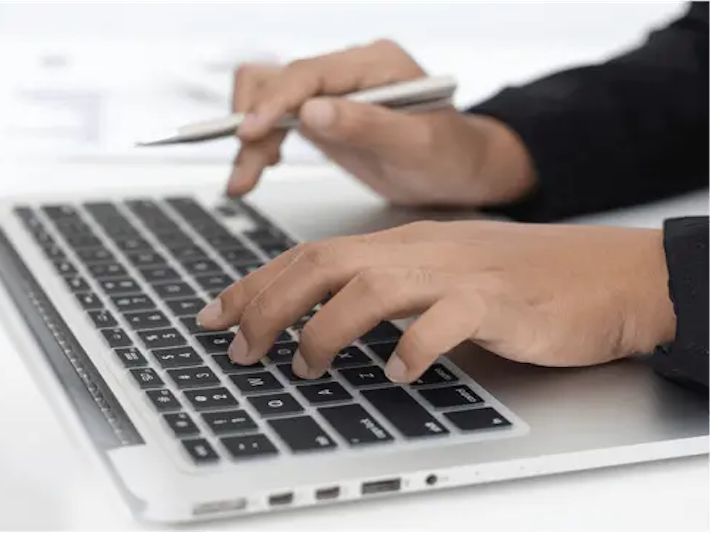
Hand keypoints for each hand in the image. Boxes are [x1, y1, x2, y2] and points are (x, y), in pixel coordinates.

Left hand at [198, 221, 674, 381]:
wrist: (601, 275)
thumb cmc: (516, 279)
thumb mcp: (437, 276)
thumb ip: (385, 290)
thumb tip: (320, 320)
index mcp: (399, 244)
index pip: (309, 256)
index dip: (255, 284)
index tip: (215, 314)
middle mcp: (418, 250)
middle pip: (322, 265)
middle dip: (268, 305)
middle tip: (239, 348)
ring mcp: (456, 273)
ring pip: (370, 288)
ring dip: (325, 330)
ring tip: (305, 366)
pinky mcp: (495, 301)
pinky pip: (443, 321)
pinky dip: (411, 348)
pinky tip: (397, 373)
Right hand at [227, 40, 534, 207]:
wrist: (459, 170)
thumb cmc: (450, 154)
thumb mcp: (415, 144)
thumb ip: (366, 124)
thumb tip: (310, 112)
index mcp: (375, 63)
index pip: (309, 72)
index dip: (274, 101)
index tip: (250, 132)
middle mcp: (348, 71)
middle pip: (277, 81)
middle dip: (253, 124)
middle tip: (246, 174)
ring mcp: (332, 92)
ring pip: (268, 100)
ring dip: (250, 138)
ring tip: (244, 181)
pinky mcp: (322, 116)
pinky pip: (276, 121)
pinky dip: (260, 145)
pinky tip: (258, 170)